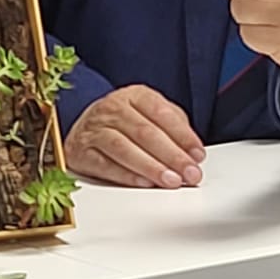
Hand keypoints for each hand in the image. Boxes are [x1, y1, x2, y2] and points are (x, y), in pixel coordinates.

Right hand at [68, 85, 206, 187]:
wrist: (86, 129)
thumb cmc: (125, 124)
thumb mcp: (151, 115)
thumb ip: (174, 128)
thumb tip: (192, 153)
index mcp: (134, 96)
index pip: (161, 113)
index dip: (182, 136)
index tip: (198, 155)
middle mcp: (111, 109)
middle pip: (144, 132)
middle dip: (172, 156)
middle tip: (189, 173)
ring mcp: (94, 129)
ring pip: (124, 148)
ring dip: (151, 167)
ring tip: (171, 181)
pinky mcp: (81, 152)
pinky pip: (105, 165)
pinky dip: (126, 175)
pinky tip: (145, 183)